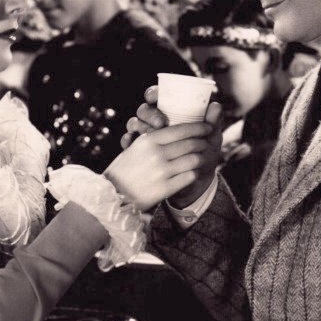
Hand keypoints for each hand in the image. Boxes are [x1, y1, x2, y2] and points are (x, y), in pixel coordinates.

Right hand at [118, 86, 222, 207]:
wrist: (113, 194)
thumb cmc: (125, 168)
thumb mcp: (136, 147)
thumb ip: (154, 137)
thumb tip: (173, 126)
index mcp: (148, 140)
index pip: (181, 129)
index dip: (199, 127)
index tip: (207, 127)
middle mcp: (156, 154)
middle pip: (191, 143)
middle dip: (203, 142)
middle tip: (206, 144)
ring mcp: (161, 172)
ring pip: (194, 159)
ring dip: (201, 158)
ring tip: (201, 158)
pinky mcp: (165, 188)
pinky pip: (190, 176)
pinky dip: (194, 173)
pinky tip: (192, 173)